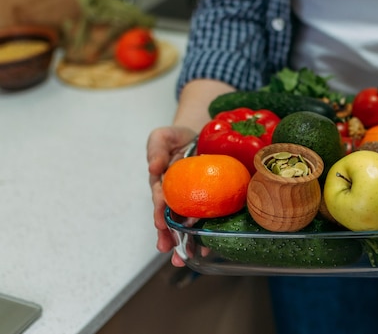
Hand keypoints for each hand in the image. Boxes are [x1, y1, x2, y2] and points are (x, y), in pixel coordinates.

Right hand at [147, 126, 197, 266]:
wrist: (202, 135)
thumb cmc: (177, 138)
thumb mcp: (163, 137)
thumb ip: (156, 149)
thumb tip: (153, 168)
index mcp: (162, 182)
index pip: (160, 199)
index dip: (158, 211)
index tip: (160, 223)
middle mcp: (174, 196)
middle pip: (169, 218)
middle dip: (168, 236)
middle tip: (168, 250)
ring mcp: (190, 201)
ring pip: (185, 225)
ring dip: (185, 242)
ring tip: (186, 258)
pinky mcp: (207, 202)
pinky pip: (206, 220)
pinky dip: (207, 235)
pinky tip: (208, 248)